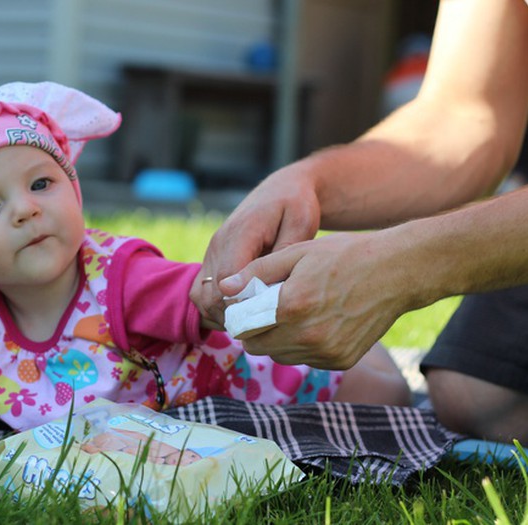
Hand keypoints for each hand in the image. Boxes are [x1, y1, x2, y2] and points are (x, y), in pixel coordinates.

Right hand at [191, 166, 320, 327]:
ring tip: (251, 320)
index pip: (225, 279)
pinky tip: (242, 311)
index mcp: (240, 233)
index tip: (264, 316)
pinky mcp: (212, 259)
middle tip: (263, 324)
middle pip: (210, 294)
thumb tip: (270, 283)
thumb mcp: (302, 222)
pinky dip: (216, 307)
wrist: (282, 190)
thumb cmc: (297, 205)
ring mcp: (212, 252)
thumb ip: (285, 252)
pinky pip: (201, 292)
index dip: (240, 305)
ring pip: (201, 297)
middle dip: (233, 315)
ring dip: (221, 314)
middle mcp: (219, 243)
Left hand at [218, 230, 416, 368]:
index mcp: (291, 307)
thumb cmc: (343, 256)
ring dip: (279, 340)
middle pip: (259, 347)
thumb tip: (223, 289)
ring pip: (281, 356)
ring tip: (296, 312)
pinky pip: (307, 360)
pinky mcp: (341, 361)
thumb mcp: (296, 254)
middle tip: (269, 310)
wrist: (397, 271)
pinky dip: (304, 345)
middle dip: (257, 331)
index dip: (241, 319)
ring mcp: (326, 352)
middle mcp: (307, 336)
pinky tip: (318, 321)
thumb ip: (256, 272)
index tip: (246, 308)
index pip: (244, 329)